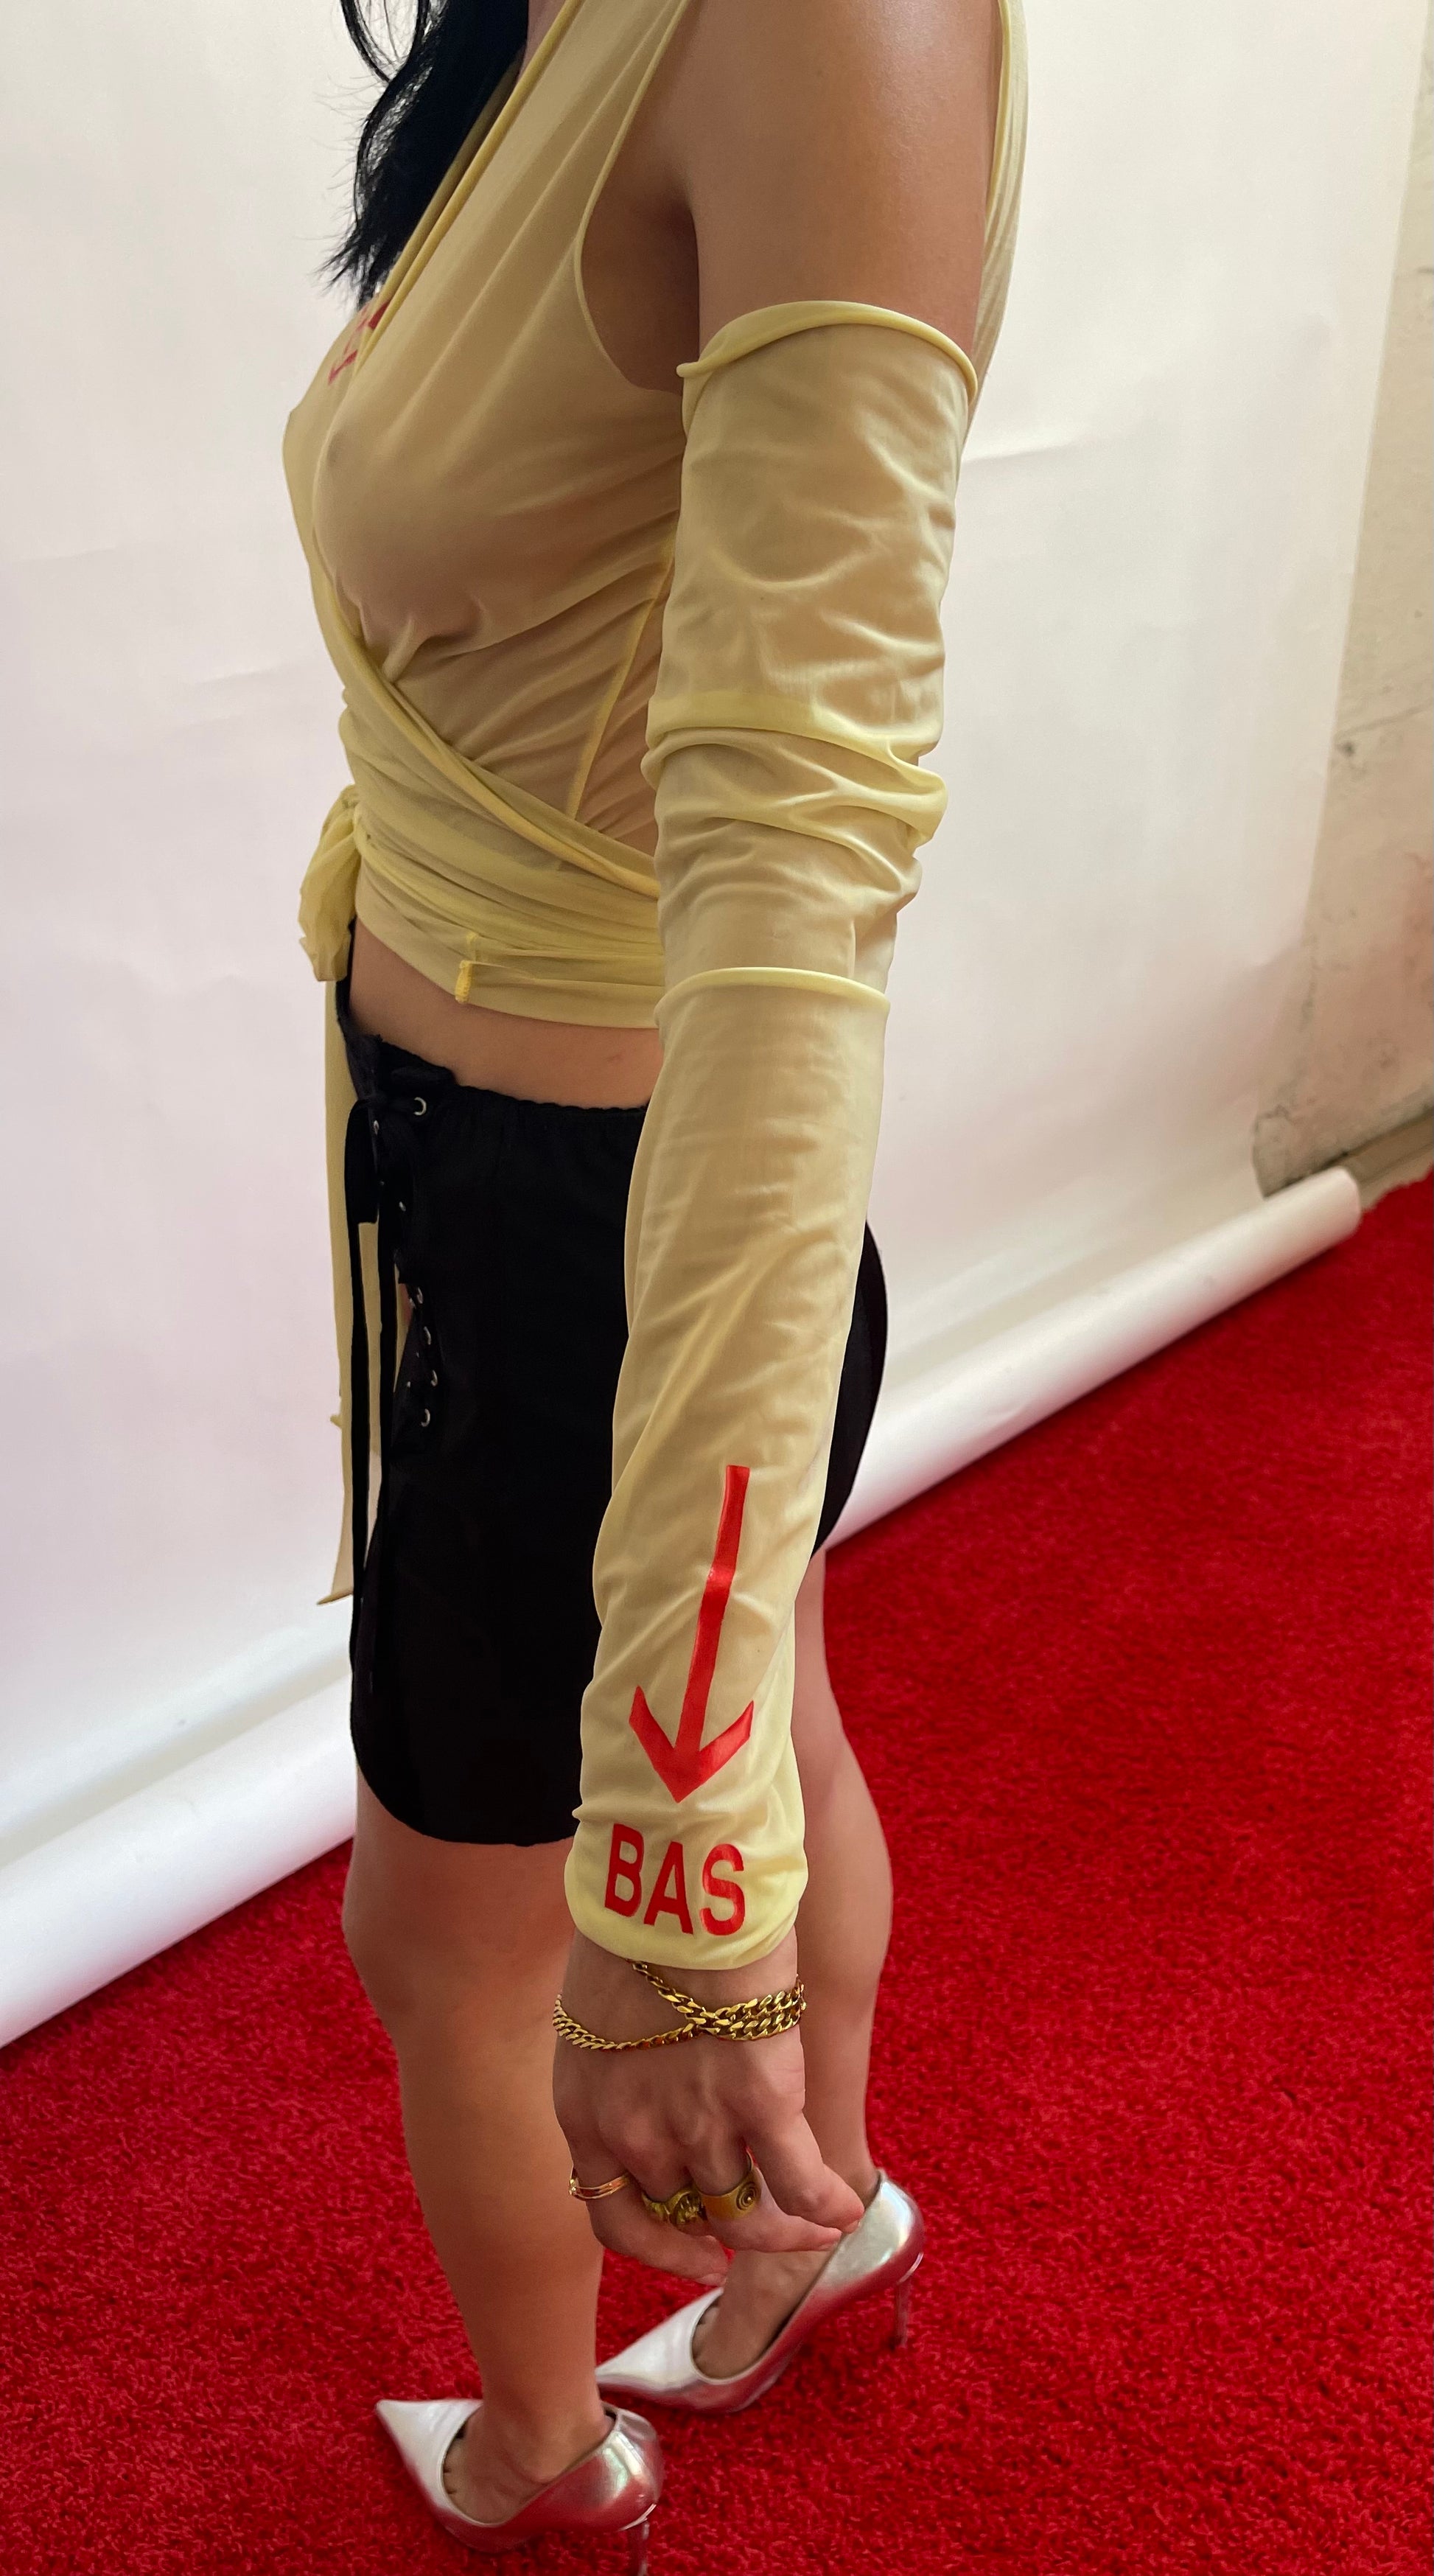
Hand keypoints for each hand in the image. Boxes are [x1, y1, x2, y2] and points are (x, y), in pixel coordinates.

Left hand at [551, 1929, 864, 2283]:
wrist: (672, 1889)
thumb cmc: (636, 1929)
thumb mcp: (600, 2019)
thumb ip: (625, 2071)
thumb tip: (655, 2087)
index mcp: (585, 2115)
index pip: (614, 2220)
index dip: (661, 2251)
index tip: (699, 2257)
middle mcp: (635, 2136)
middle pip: (686, 2217)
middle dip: (726, 2229)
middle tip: (763, 2223)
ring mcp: (697, 2125)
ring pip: (743, 2212)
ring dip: (783, 2226)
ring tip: (815, 2223)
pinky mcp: (759, 2101)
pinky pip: (798, 2178)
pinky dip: (823, 2205)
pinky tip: (845, 2212)